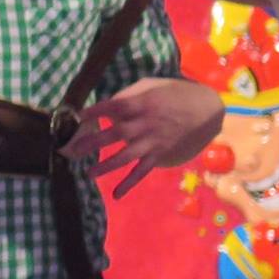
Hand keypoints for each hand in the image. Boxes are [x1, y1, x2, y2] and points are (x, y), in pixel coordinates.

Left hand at [61, 77, 225, 199]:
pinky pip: (143, 171)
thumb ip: (129, 93)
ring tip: (88, 173)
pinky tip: (117, 194)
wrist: (208, 109)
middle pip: (114, 134)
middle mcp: (145, 124)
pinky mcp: (160, 155)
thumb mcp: (153, 84)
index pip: (113, 108)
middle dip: (91, 142)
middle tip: (70, 150)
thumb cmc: (176, 93)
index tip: (76, 117)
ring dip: (106, 165)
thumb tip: (108, 104)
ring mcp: (153, 142)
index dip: (94, 112)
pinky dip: (130, 183)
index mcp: (141, 104)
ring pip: (126, 156)